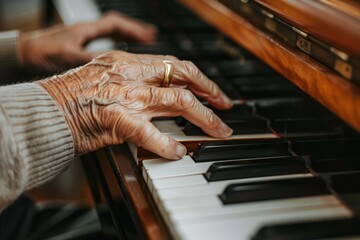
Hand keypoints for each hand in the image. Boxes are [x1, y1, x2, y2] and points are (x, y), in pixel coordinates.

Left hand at [19, 12, 157, 72]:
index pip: (116, 24)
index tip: (150, 36)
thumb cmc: (41, 54)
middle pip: (115, 26)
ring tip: (141, 42)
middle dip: (134, 30)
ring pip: (109, 33)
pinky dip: (114, 45)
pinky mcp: (76, 45)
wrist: (22, 56)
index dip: (135, 30)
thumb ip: (95, 60)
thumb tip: (118, 65)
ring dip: (126, 36)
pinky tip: (118, 52)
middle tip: (151, 36)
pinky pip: (101, 41)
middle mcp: (85, 31)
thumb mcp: (71, 58)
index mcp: (86, 30)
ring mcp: (81, 37)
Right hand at [37, 51, 232, 158]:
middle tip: (225, 106)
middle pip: (183, 77)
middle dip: (211, 91)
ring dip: (204, 118)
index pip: (173, 63)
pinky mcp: (118, 121)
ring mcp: (127, 97)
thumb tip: (160, 89)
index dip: (198, 76)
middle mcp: (131, 75)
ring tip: (218, 131)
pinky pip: (153, 134)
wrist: (46, 111)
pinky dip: (169, 145)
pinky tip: (179, 153)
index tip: (211, 88)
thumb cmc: (72, 96)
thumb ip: (133, 78)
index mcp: (127, 62)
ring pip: (178, 101)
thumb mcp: (106, 74)